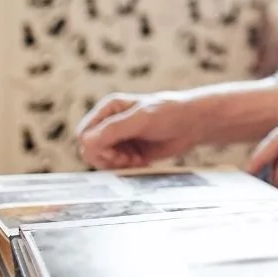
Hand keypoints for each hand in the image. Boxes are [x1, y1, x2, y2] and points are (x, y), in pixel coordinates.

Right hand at [75, 92, 197, 168]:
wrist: (193, 124)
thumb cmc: (169, 113)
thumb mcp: (141, 119)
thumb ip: (113, 130)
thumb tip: (86, 142)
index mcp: (108, 108)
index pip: (84, 134)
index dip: (95, 148)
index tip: (116, 153)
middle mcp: (110, 123)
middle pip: (90, 150)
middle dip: (108, 158)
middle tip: (129, 159)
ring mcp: (119, 138)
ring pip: (101, 160)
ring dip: (118, 164)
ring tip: (136, 159)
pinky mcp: (128, 151)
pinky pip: (115, 166)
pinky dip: (126, 168)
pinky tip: (141, 162)